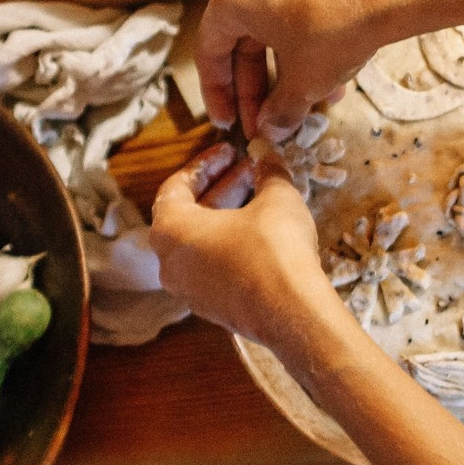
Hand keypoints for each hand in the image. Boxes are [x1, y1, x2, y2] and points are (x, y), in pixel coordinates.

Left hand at [150, 141, 343, 350]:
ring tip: (261, 197)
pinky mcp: (212, 308)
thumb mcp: (276, 197)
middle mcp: (170, 263)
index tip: (230, 151)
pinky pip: (214, 268)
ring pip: (202, 243)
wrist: (292, 313)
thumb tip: (266, 153)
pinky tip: (264, 233)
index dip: (205, 164)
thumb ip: (267, 170)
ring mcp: (189, 290)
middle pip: (188, 214)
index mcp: (170, 230)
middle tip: (250, 169)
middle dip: (222, 188)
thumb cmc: (275, 249)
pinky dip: (232, 246)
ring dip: (228, 216)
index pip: (176, 186)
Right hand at [197, 0, 416, 141]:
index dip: (216, 92)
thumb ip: (279, 111)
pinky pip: (296, 21)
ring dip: (282, 77)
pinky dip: (302, 54)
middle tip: (262, 122)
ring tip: (298, 111)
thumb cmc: (337, 30)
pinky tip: (326, 87)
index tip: (228, 119)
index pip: (209, 50)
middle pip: (242, 44)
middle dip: (254, 89)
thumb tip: (270, 130)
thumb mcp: (302, 83)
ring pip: (272, 35)